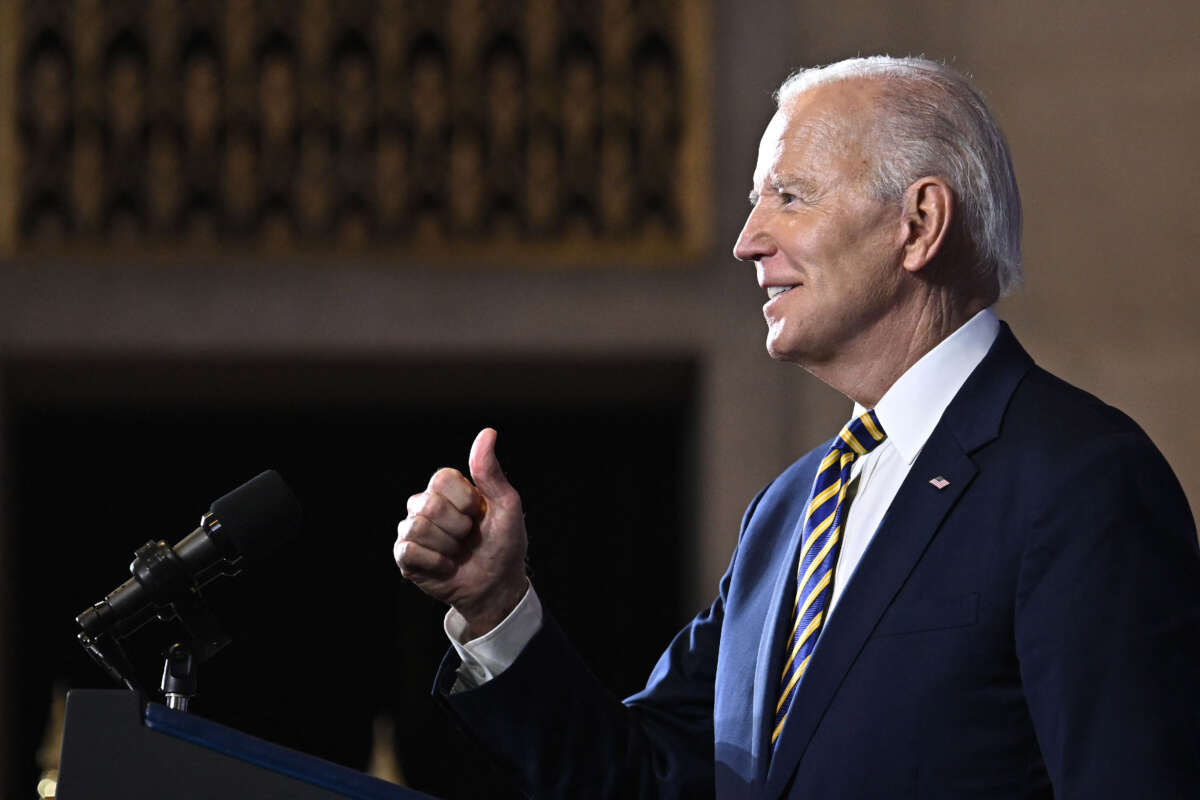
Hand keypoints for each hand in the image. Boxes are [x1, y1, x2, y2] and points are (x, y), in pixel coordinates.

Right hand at [394, 428, 527, 637]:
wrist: (497, 585)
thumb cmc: (504, 543)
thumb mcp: (506, 505)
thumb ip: (490, 471)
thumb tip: (488, 432)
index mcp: (447, 489)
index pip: (442, 478)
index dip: (465, 500)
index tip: (480, 514)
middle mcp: (424, 505)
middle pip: (429, 504)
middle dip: (458, 526)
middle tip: (468, 537)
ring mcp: (412, 530)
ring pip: (417, 528)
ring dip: (447, 546)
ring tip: (457, 552)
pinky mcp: (405, 557)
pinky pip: (409, 551)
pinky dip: (436, 563)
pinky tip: (446, 566)